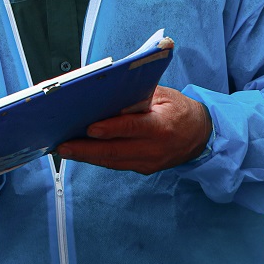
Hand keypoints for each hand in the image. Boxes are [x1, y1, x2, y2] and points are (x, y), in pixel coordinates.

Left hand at [55, 86, 211, 174]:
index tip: (90, 128)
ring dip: (86, 156)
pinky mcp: (144, 168)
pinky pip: (117, 165)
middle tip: (63, 146)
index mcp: (162, 126)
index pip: (132, 128)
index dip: (110, 129)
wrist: (201, 135)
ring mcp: (149, 162)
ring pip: (113, 161)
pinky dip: (97, 159)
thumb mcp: (163, 95)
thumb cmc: (178, 109)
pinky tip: (81, 153)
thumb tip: (108, 95)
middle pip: (116, 151)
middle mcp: (155, 148)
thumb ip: (137, 96)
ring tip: (64, 150)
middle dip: (86, 149)